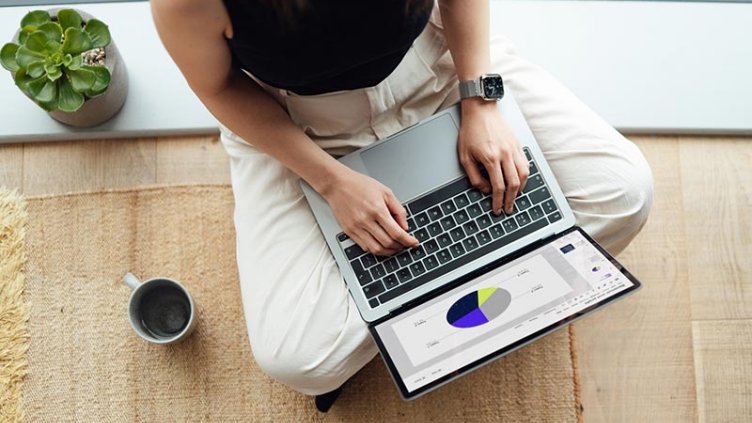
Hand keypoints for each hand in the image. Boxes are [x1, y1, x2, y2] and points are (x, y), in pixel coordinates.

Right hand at [321, 168, 418, 255]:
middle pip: (388, 243)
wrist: (337, 184)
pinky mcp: (349, 231)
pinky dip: (376, 250)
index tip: (414, 243)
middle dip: (400, 247)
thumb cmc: (360, 185)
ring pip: (376, 249)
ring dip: (389, 252)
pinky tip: (382, 246)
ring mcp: (356, 228)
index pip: (397, 232)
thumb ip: (398, 210)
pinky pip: (365, 248)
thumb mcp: (385, 192)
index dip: (408, 241)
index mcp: (377, 209)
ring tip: (395, 248)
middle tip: (406, 245)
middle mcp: (366, 220)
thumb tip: (405, 227)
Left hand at [458, 99, 529, 214]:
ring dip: (521, 189)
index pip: (498, 187)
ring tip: (515, 197)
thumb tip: (484, 189)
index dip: (498, 201)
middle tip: (508, 209)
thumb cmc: (471, 130)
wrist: (481, 109)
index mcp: (490, 158)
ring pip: (524, 174)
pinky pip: (526, 164)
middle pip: (514, 184)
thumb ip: (474, 175)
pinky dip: (525, 176)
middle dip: (511, 200)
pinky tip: (520, 181)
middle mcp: (505, 154)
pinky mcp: (518, 144)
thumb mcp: (465, 156)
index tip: (497, 209)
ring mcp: (513, 149)